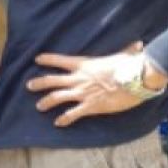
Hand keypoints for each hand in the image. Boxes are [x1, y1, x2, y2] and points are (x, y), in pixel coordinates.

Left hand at [26, 42, 157, 126]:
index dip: (47, 59)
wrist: (136, 81)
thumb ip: (127, 50)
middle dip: (38, 83)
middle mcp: (78, 79)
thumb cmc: (130, 66)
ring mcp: (82, 93)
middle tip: (29, 86)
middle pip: (51, 80)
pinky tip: (58, 123)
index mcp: (83, 64)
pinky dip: (64, 119)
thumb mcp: (124, 56)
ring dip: (46, 102)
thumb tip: (138, 44)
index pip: (60, 60)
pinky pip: (72, 114)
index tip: (37, 59)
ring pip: (57, 97)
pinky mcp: (90, 106)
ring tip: (39, 106)